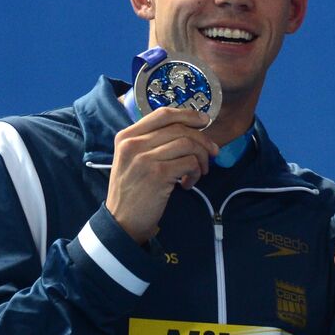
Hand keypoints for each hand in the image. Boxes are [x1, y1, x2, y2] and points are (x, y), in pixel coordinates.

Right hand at [106, 107, 217, 244]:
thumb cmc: (133, 189)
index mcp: (126, 136)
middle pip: (180, 129)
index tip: (204, 121)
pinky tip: (188, 184)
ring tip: (198, 173)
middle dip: (203, 140)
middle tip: (212, 153)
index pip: (163, 114)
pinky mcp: (158, 174)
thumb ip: (153, 142)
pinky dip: (196, 173)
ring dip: (201, 158)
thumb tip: (190, 129)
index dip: (188, 115)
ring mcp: (144, 158)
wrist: (122, 220)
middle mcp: (132, 143)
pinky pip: (190, 163)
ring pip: (188, 144)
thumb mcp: (133, 159)